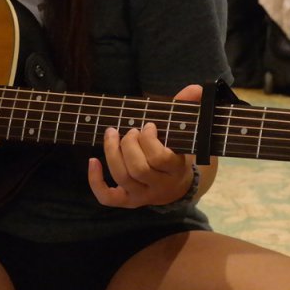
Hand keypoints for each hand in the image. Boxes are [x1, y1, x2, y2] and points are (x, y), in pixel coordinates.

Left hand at [87, 84, 201, 208]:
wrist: (177, 185)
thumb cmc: (177, 151)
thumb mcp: (183, 131)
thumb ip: (187, 107)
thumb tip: (196, 87)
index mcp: (176, 170)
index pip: (160, 158)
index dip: (149, 139)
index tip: (148, 126)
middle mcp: (160, 187)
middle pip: (138, 169)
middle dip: (128, 144)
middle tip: (130, 131)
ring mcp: (143, 196)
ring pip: (122, 178)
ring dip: (112, 152)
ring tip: (111, 134)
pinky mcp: (127, 202)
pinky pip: (108, 197)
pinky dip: (96, 181)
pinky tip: (92, 160)